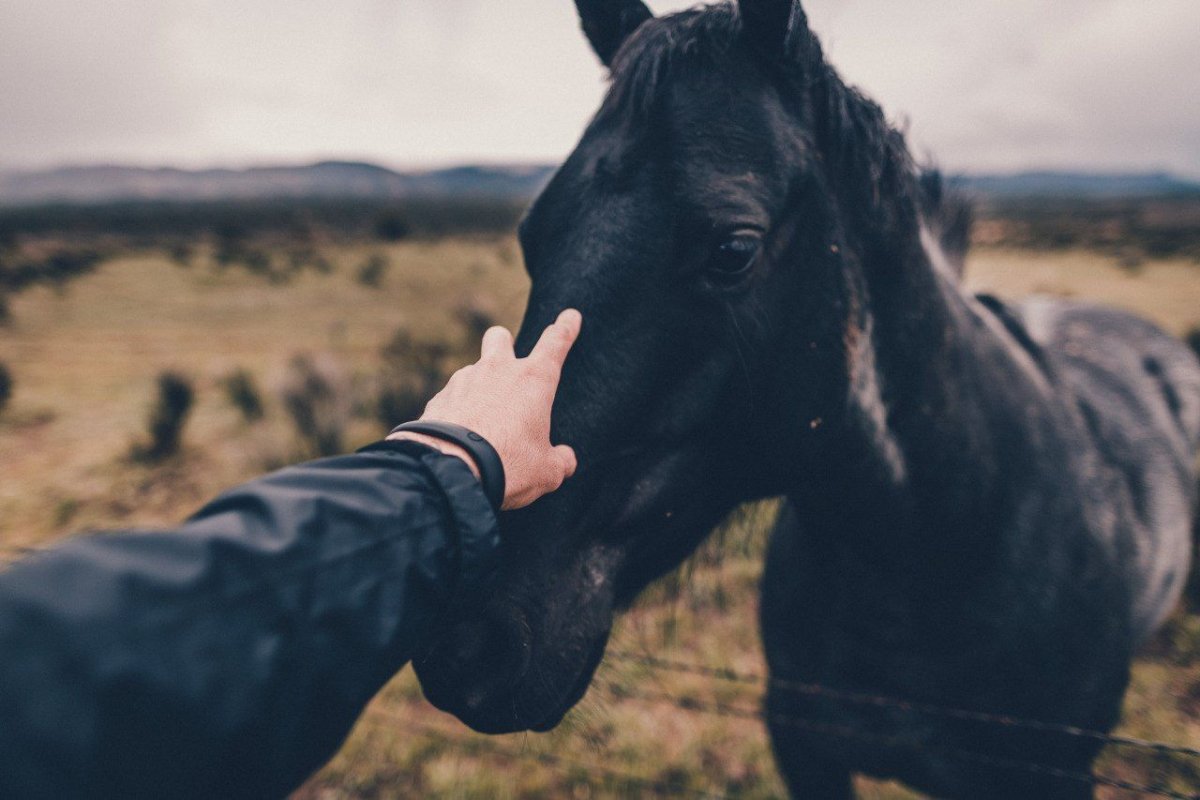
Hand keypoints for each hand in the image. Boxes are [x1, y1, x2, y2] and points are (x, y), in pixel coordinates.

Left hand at [389, 309, 581, 509]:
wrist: (450, 471)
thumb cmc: (508, 465)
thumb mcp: (546, 471)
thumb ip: (560, 460)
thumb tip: (566, 459)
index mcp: (533, 381)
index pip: (555, 344)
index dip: (565, 329)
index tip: (570, 316)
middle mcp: (498, 371)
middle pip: (500, 337)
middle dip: (504, 342)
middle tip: (507, 362)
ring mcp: (464, 381)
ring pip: (473, 370)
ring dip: (479, 387)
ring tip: (482, 423)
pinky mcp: (439, 398)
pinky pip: (452, 398)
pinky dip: (458, 411)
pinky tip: (458, 435)